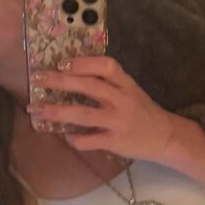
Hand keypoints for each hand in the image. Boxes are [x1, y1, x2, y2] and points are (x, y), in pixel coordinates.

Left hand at [27, 56, 174, 161]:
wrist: (165, 137)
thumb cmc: (143, 112)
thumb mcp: (131, 91)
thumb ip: (109, 83)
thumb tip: (72, 74)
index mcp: (126, 84)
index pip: (106, 66)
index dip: (83, 63)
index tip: (63, 63)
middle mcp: (122, 100)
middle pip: (89, 86)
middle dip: (60, 82)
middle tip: (38, 79)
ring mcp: (118, 122)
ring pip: (83, 114)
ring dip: (58, 112)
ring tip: (38, 111)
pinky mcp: (115, 141)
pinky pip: (89, 140)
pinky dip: (75, 139)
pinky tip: (68, 137)